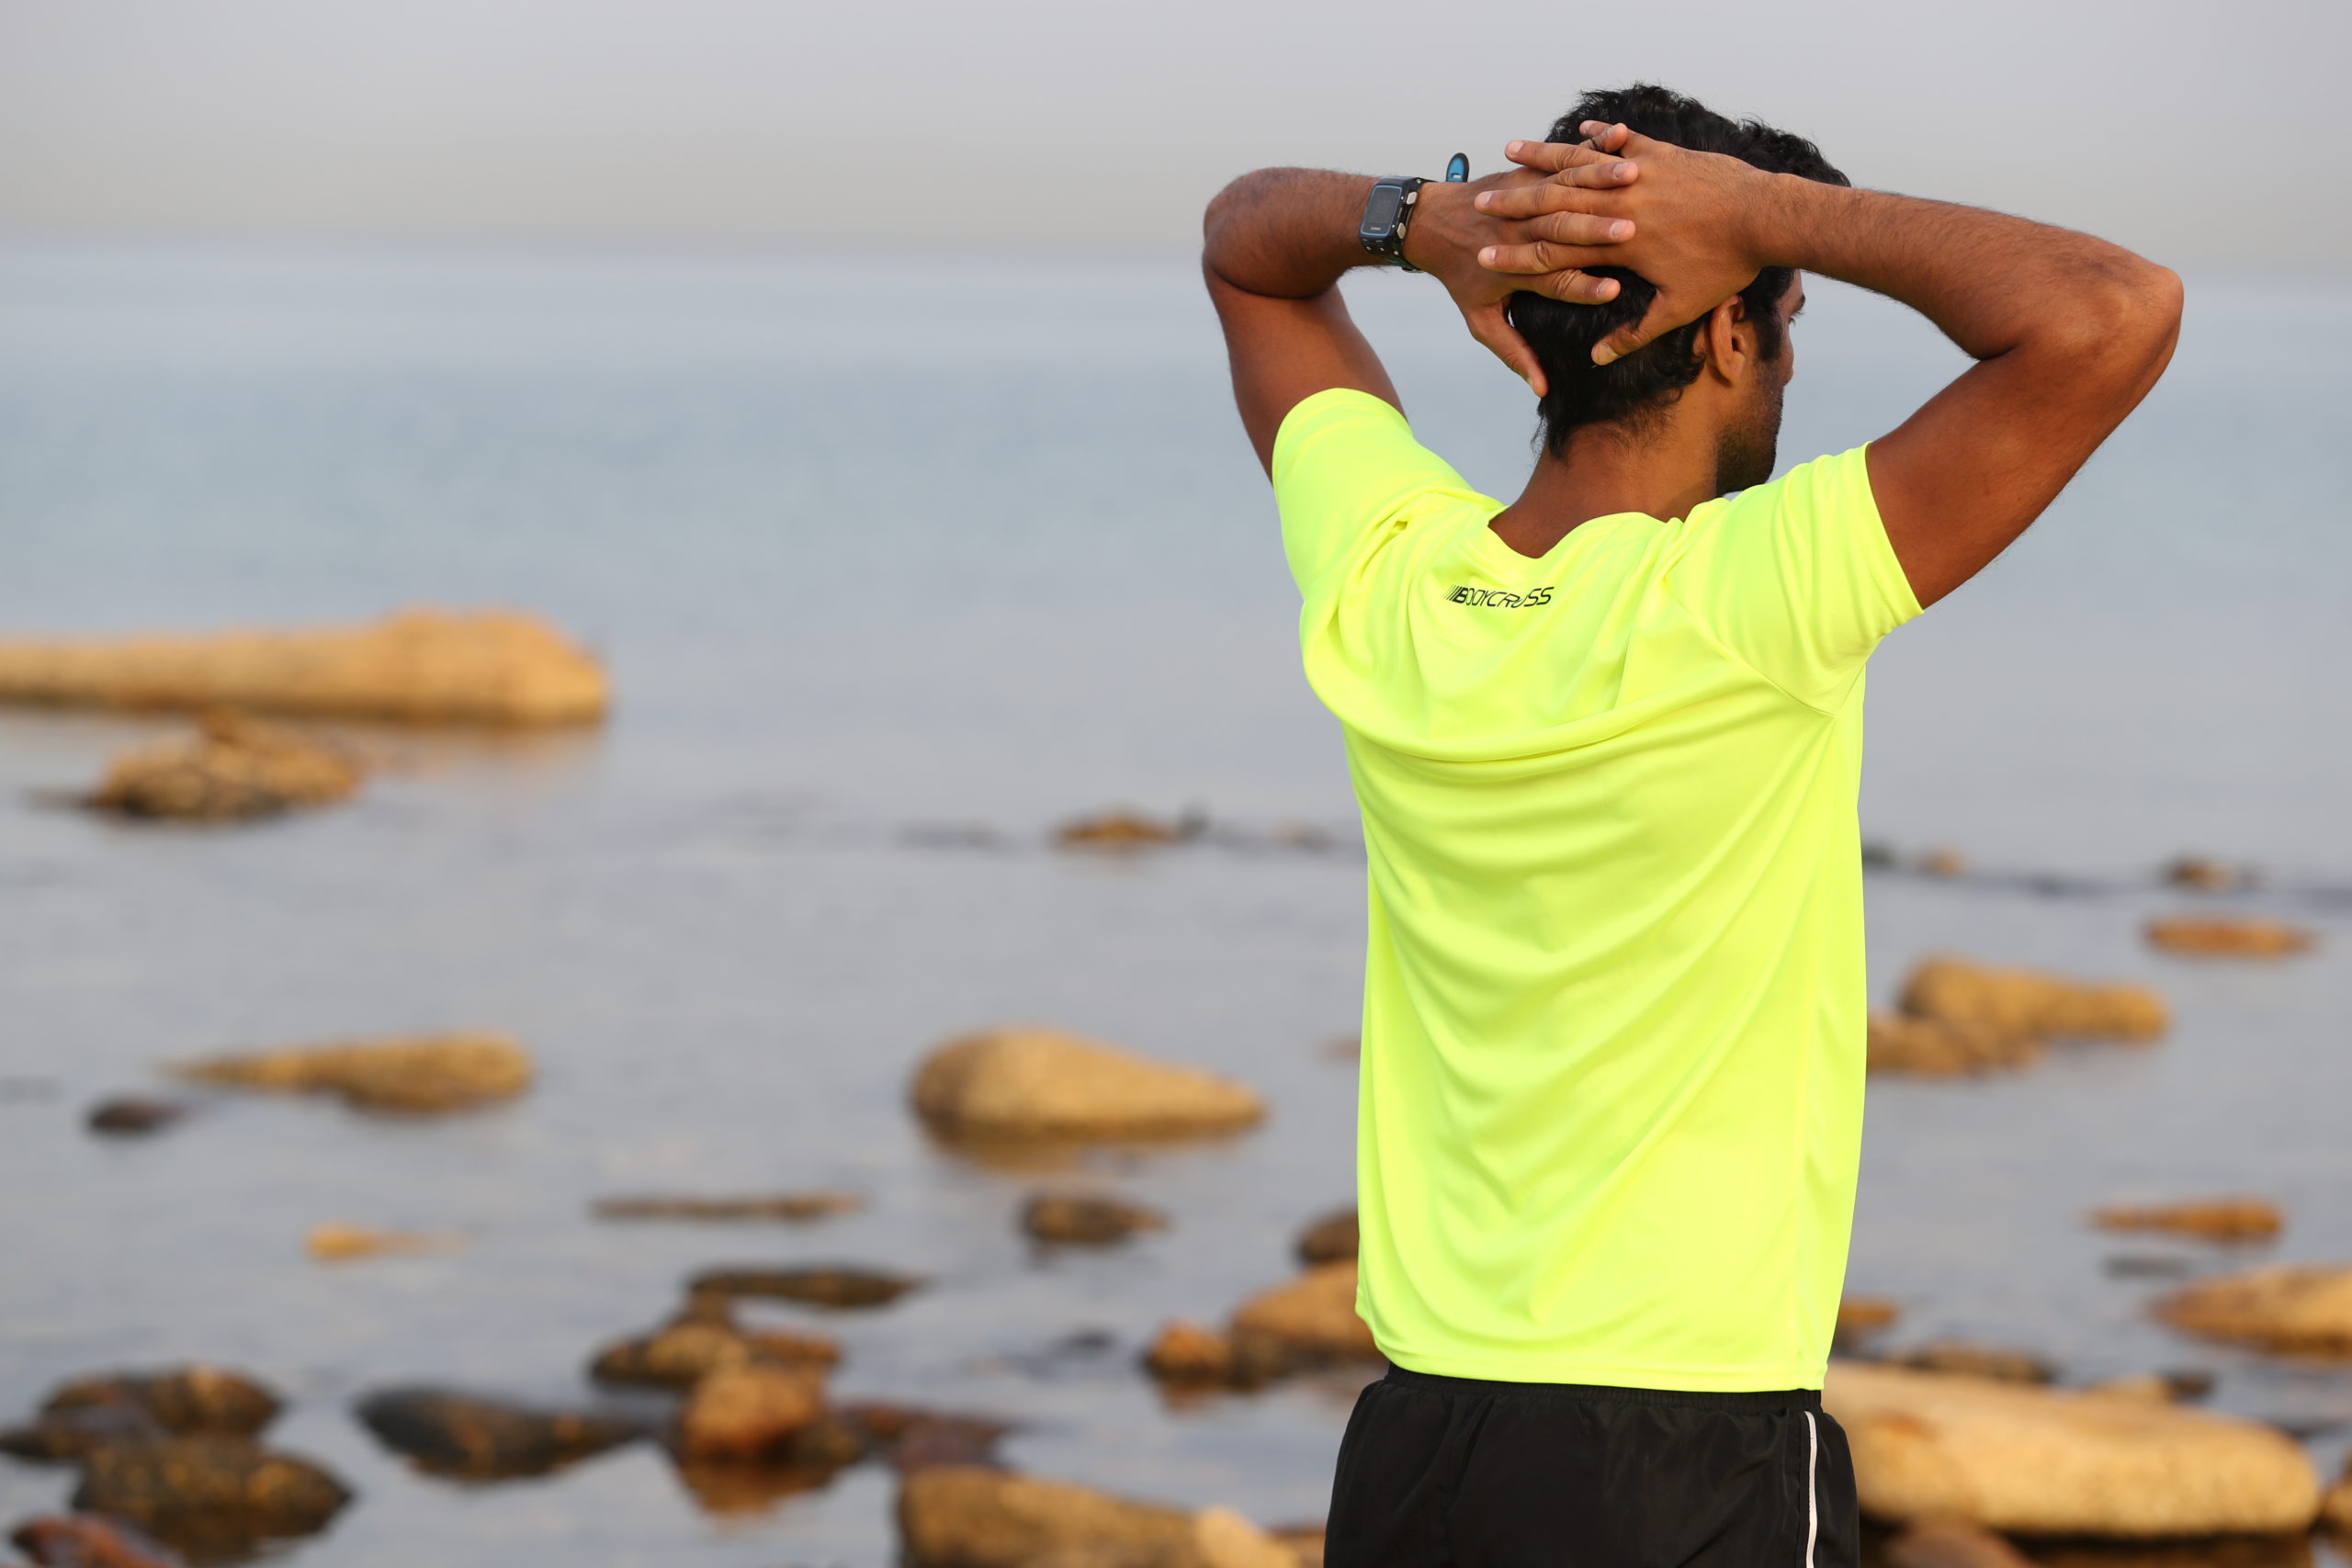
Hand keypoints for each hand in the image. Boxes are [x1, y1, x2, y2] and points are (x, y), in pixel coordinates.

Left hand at [1402, 127, 1641, 394]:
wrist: (1427, 222)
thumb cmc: (1458, 275)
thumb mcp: (1479, 318)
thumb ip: (1512, 351)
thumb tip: (1540, 387)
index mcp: (1517, 269)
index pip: (1555, 280)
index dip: (1583, 286)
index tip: (1615, 290)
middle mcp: (1522, 231)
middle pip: (1565, 231)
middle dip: (1598, 231)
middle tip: (1633, 232)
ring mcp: (1524, 197)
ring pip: (1566, 187)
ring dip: (1600, 179)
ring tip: (1634, 176)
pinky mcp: (1527, 171)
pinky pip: (1562, 156)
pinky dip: (1590, 146)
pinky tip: (1620, 137)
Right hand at [1475, 122, 1781, 363]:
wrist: (1766, 216)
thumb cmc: (1725, 265)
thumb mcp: (1679, 307)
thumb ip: (1635, 332)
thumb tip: (1598, 359)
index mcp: (1618, 246)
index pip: (1554, 254)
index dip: (1515, 257)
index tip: (1481, 259)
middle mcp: (1621, 206)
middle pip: (1554, 205)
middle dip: (1512, 204)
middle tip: (1479, 204)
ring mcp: (1641, 174)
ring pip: (1580, 165)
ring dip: (1541, 158)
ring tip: (1508, 151)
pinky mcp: (1663, 153)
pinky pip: (1622, 140)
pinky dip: (1599, 135)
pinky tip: (1579, 128)